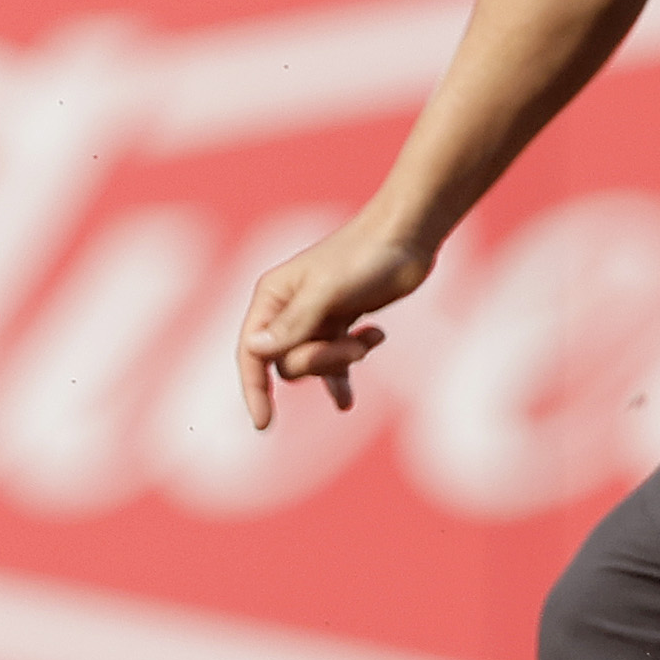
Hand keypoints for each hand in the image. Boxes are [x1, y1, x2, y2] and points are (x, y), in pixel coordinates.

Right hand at [236, 221, 429, 429]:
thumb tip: (255, 351)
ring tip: (369, 340)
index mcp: (272, 297)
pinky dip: (346, 374)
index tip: (264, 423)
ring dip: (341, 361)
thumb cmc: (365, 256)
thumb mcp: (328, 291)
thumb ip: (293, 323)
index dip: (254, 389)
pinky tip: (354, 387)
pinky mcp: (340, 322)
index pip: (251, 353)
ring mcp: (314, 317)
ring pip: (313, 363)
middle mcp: (286, 309)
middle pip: (288, 362)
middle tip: (354, 346)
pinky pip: (334, 362)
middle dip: (321, 362)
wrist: (408, 236)